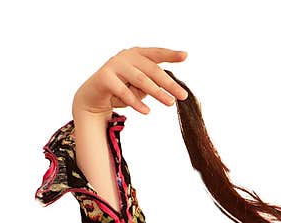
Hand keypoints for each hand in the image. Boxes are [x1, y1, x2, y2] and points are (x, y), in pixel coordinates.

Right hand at [71, 46, 189, 117]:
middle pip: (152, 70)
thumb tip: (171, 91)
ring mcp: (114, 64)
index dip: (171, 54)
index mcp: (137, 54)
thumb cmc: (122, 89)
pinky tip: (147, 111)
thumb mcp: (141, 86)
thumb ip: (153, 84)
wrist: (95, 97)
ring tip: (170, 103)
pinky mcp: (104, 77)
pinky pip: (124, 91)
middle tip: (183, 96)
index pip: (157, 54)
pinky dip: (136, 102)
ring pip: (141, 80)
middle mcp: (126, 56)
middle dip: (169, 84)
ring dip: (157, 93)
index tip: (185, 56)